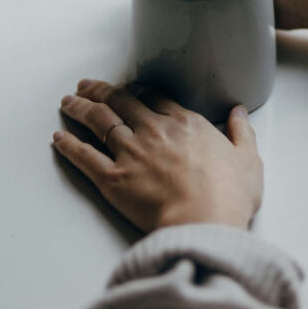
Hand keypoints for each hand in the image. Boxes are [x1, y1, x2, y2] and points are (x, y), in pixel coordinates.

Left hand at [54, 80, 262, 232]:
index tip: (126, 87)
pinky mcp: (112, 179)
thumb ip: (242, 132)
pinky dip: (69, 145)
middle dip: (100, 90)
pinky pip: (84, 156)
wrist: (204, 223)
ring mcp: (130, 152)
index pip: (153, 97)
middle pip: (120, 101)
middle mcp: (153, 131)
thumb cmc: (229, 196)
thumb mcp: (248, 160)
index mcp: (185, 124)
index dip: (136, 90)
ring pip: (98, 121)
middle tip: (86, 85)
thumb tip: (239, 113)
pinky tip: (58, 138)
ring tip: (68, 101)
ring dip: (80, 108)